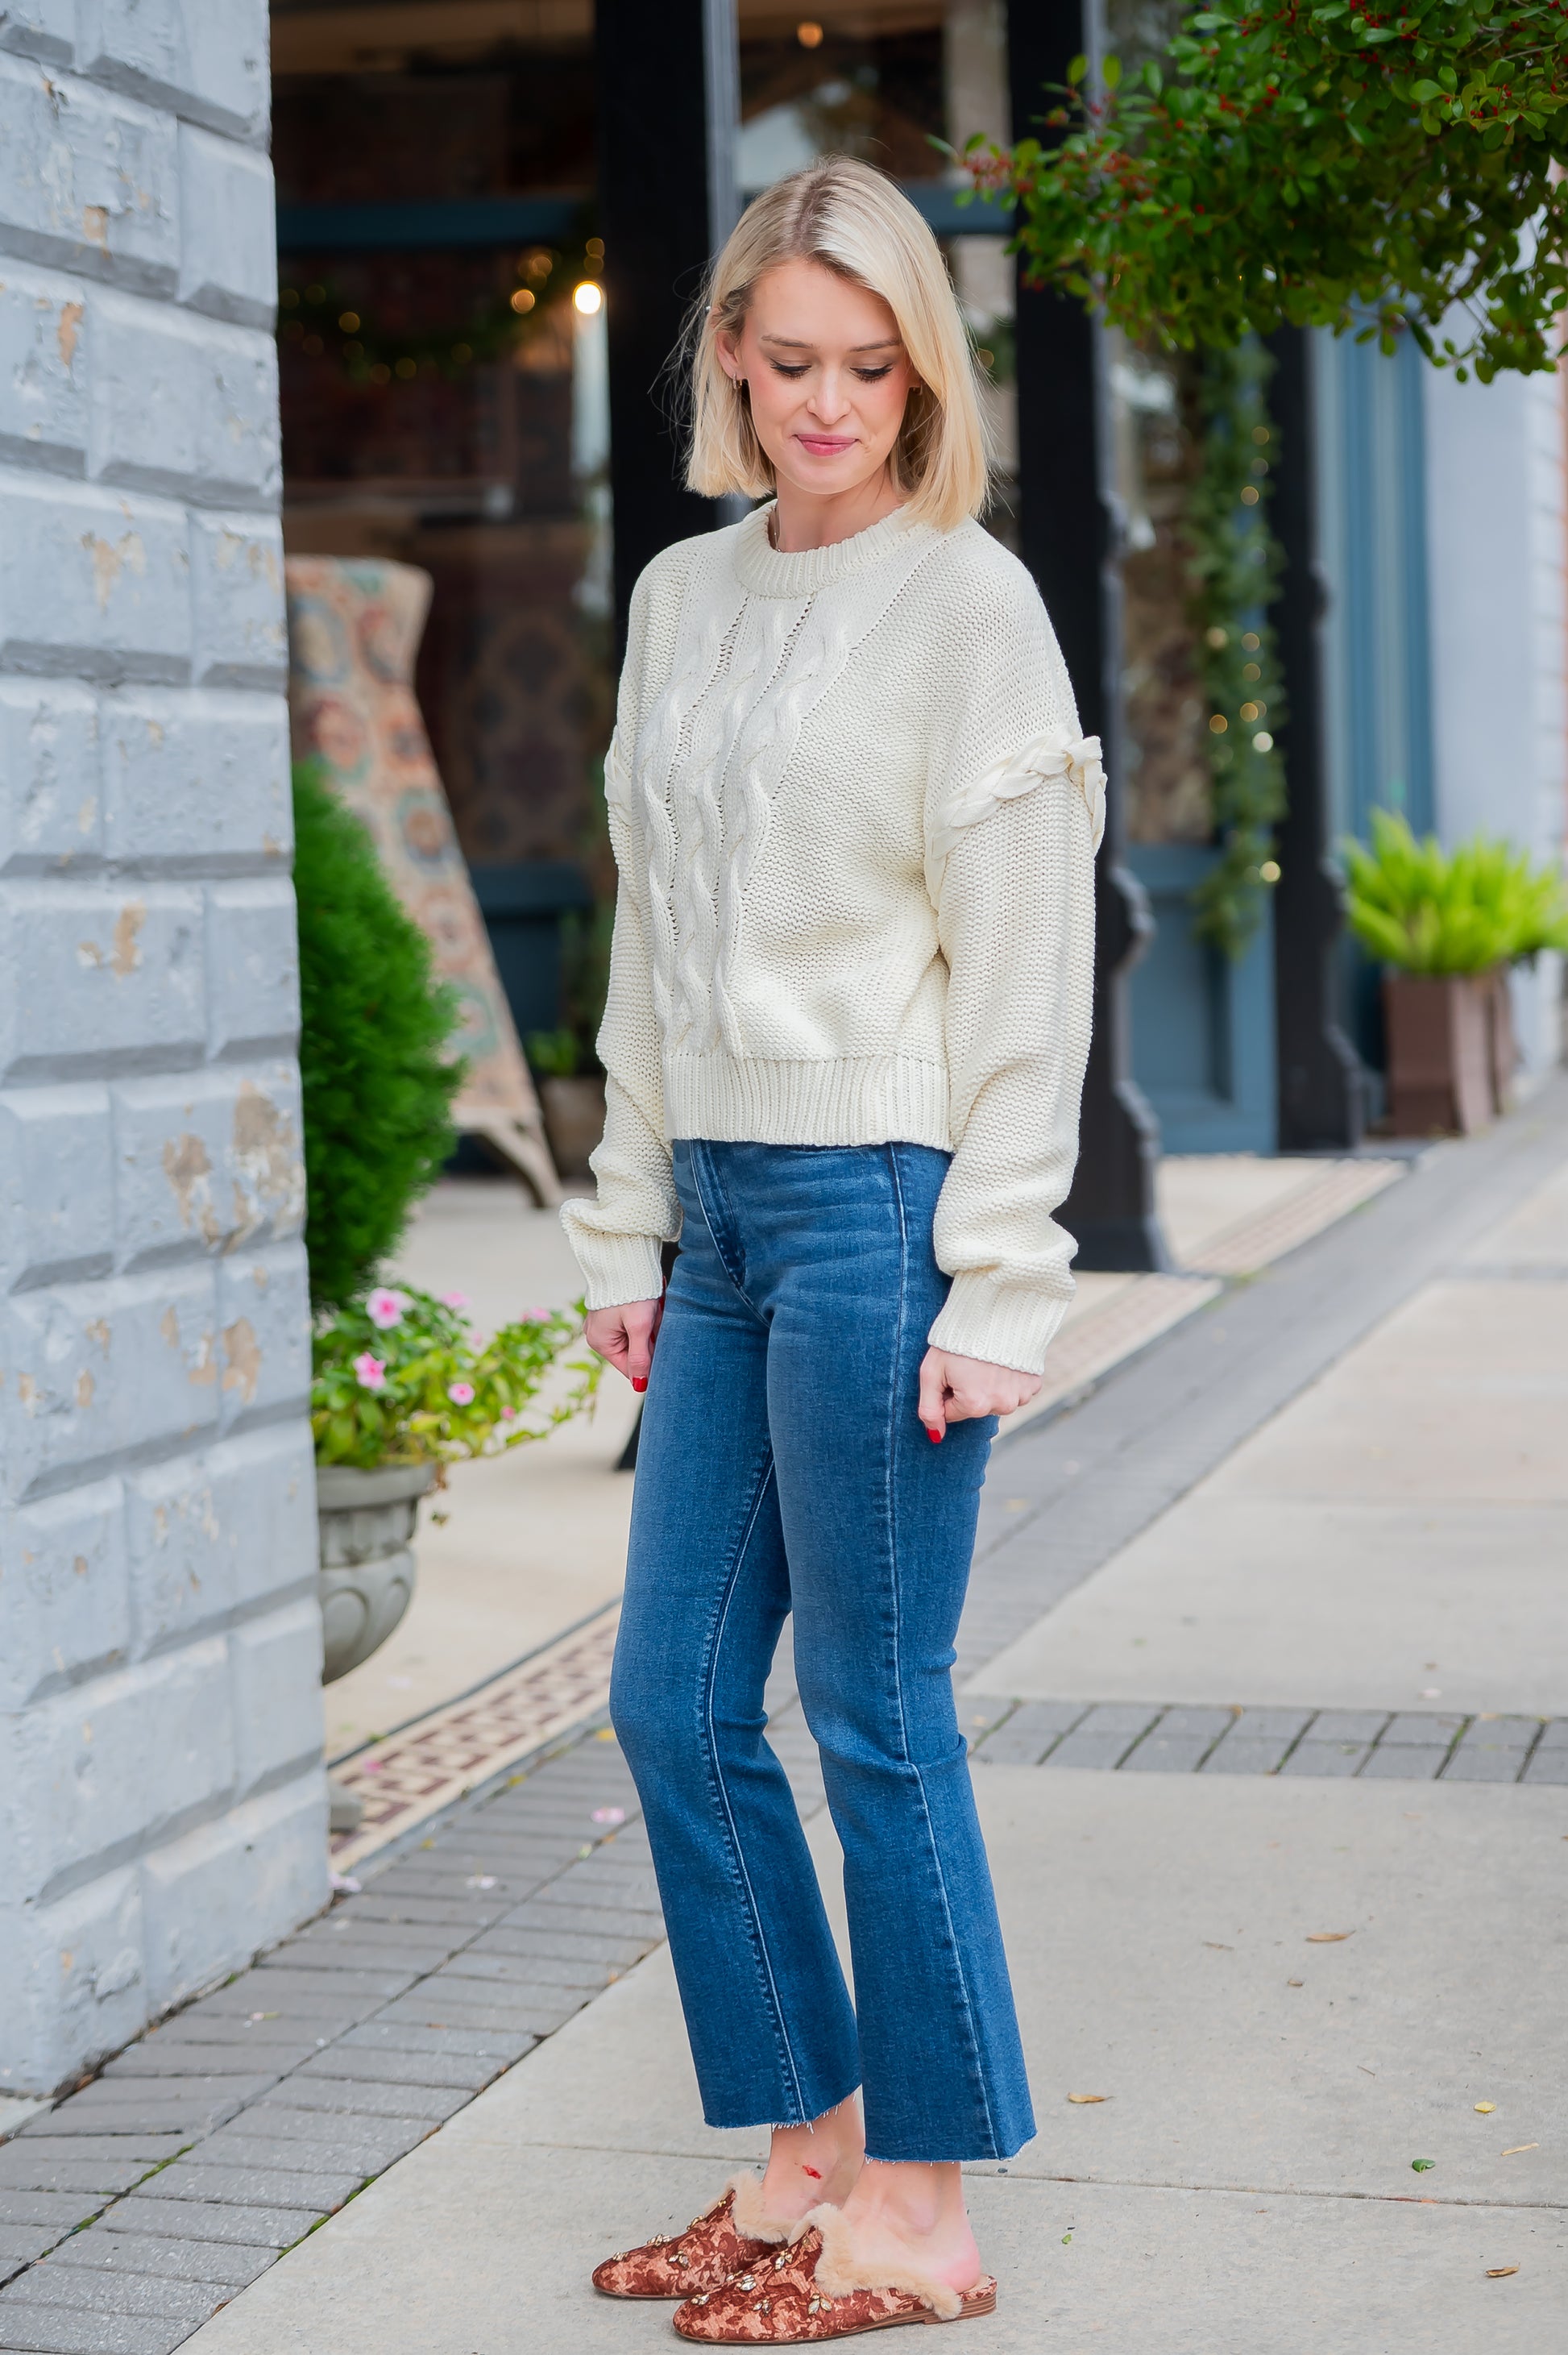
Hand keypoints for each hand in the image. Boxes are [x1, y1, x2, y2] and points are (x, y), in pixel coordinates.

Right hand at [584, 1296, 663, 1391]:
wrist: (624, 1256)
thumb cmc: (631, 1290)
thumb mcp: (639, 1326)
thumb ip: (640, 1357)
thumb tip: (640, 1385)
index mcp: (600, 1342)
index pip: (630, 1367)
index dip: (650, 1361)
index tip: (664, 1347)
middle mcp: (597, 1335)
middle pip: (634, 1351)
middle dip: (650, 1338)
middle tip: (656, 1318)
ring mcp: (603, 1323)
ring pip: (636, 1336)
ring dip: (650, 1326)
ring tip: (653, 1308)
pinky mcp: (611, 1311)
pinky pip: (632, 1323)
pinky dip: (645, 1317)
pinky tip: (650, 1305)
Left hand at [918, 1347, 1040, 1440]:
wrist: (996, 1310)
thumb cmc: (958, 1340)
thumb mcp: (932, 1372)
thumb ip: (929, 1408)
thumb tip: (935, 1436)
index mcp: (975, 1405)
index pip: (950, 1412)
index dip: (947, 1391)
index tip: (950, 1371)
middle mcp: (1001, 1406)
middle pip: (975, 1407)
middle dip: (968, 1390)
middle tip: (968, 1364)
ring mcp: (1021, 1396)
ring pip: (996, 1400)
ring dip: (989, 1385)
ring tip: (986, 1361)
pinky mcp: (1034, 1384)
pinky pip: (1016, 1390)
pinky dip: (1009, 1379)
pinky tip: (1003, 1361)